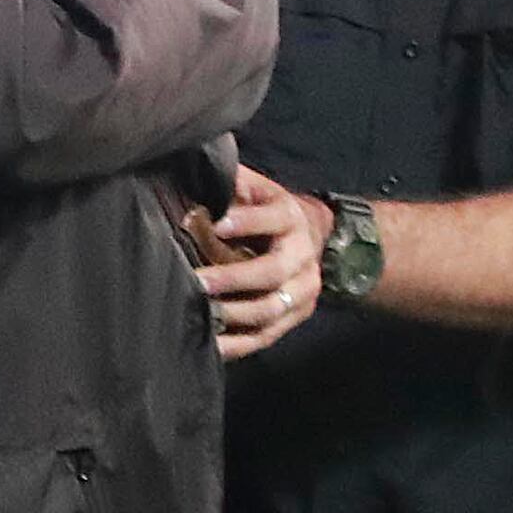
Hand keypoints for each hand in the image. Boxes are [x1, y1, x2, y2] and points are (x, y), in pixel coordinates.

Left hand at [190, 164, 325, 358]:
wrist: (316, 241)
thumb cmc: (269, 213)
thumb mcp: (260, 190)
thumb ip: (235, 182)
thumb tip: (199, 168)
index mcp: (291, 218)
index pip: (271, 219)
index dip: (245, 221)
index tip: (214, 224)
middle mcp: (301, 256)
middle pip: (270, 272)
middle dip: (233, 278)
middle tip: (197, 280)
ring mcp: (301, 292)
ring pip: (269, 310)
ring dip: (232, 313)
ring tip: (199, 312)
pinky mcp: (292, 319)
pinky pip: (264, 338)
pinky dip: (236, 345)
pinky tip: (209, 342)